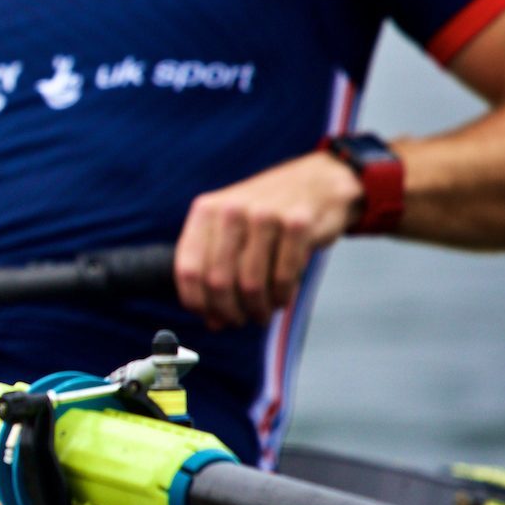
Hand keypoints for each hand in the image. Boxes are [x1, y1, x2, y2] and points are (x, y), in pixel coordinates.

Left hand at [173, 152, 360, 327]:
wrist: (317, 182)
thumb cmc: (266, 214)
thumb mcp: (231, 231)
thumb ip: (216, 270)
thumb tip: (213, 322)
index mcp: (206, 210)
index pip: (187, 268)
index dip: (197, 302)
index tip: (210, 317)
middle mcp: (230, 210)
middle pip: (218, 281)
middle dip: (230, 311)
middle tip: (241, 321)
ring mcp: (264, 215)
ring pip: (251, 284)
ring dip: (257, 309)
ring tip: (262, 313)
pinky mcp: (297, 224)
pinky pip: (283, 278)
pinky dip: (281, 297)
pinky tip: (281, 299)